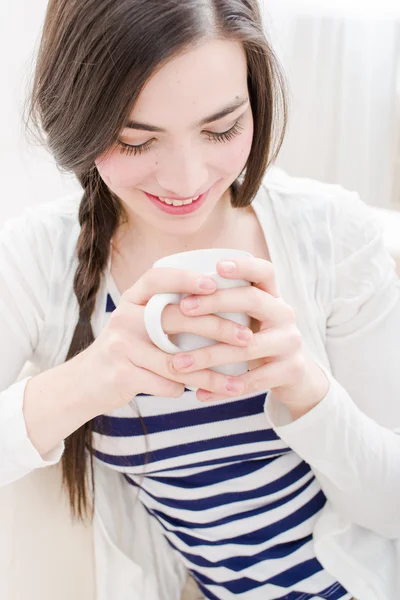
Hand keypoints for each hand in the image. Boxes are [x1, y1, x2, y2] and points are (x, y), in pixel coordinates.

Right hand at [80, 266, 253, 413]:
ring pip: (176, 362)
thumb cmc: (126, 350)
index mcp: (131, 300)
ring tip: (236, 384)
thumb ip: (166, 313)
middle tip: (246, 338)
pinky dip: (184, 390)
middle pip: (175, 318)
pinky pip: (165, 384)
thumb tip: (222, 305)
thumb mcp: (138, 323)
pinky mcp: (121, 374)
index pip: (157, 278)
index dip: (185, 278)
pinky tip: (196, 394)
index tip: (215, 285)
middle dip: (216, 328)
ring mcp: (120, 346)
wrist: (84, 383)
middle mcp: (123, 317)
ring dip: (210, 375)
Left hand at [170, 257, 329, 416]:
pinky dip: (223, 389)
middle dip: (216, 302)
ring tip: (178, 364)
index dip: (244, 266)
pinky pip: (252, 382)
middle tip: (184, 308)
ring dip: (209, 356)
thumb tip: (172, 295)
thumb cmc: (258, 339)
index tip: (217, 266)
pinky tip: (200, 394)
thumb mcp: (251, 317)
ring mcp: (290, 343)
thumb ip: (226, 305)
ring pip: (247, 347)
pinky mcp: (291, 371)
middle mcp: (285, 314)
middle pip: (253, 300)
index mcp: (273, 296)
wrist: (295, 376)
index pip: (264, 272)